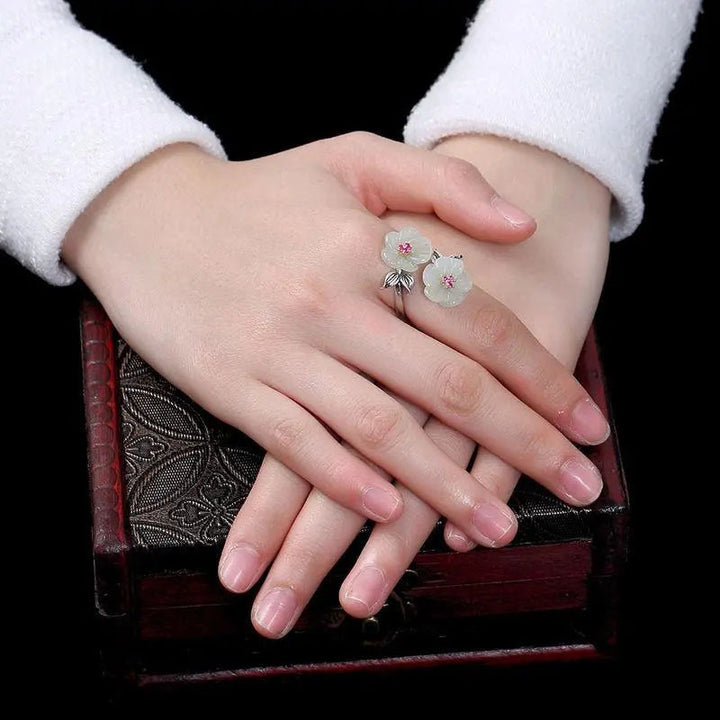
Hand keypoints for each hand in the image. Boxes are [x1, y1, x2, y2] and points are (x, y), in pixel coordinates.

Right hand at [220, 135, 610, 637]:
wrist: (148, 216)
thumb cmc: (260, 192)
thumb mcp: (352, 158)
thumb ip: (442, 182)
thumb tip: (521, 225)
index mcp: (371, 246)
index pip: (478, 322)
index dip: (542, 377)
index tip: (588, 424)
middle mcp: (332, 300)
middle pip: (446, 384)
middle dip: (522, 443)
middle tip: (577, 486)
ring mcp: (281, 348)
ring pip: (381, 429)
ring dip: (446, 486)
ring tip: (501, 528)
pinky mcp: (232, 385)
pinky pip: (299, 445)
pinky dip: (349, 483)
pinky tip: (392, 513)